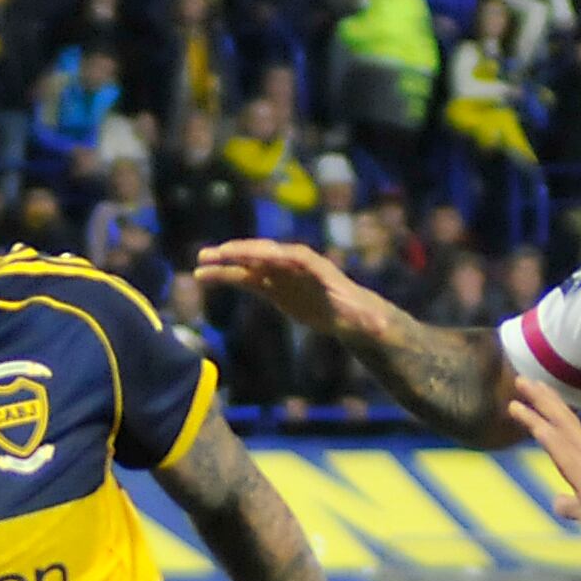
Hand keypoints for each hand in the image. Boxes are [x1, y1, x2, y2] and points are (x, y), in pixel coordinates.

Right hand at [194, 238, 391, 341]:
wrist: (347, 314)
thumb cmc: (357, 314)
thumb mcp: (364, 320)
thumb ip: (369, 322)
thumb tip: (381, 328)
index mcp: (314, 267)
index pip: (293, 257)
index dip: (275, 256)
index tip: (255, 257)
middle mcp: (293, 264)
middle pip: (264, 253)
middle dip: (240, 253)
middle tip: (215, 253)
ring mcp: (278, 273)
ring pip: (248, 264)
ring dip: (224, 262)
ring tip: (199, 264)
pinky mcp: (270, 286)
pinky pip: (243, 279)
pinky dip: (224, 277)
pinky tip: (202, 277)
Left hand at [506, 379, 580, 561]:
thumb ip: (573, 507)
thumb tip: (558, 501)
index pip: (567, 433)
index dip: (551, 412)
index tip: (535, 393)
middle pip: (564, 422)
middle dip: (543, 399)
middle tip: (522, 379)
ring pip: (562, 431)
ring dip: (541, 408)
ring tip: (522, 386)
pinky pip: (566, 457)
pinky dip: (550, 439)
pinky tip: (536, 426)